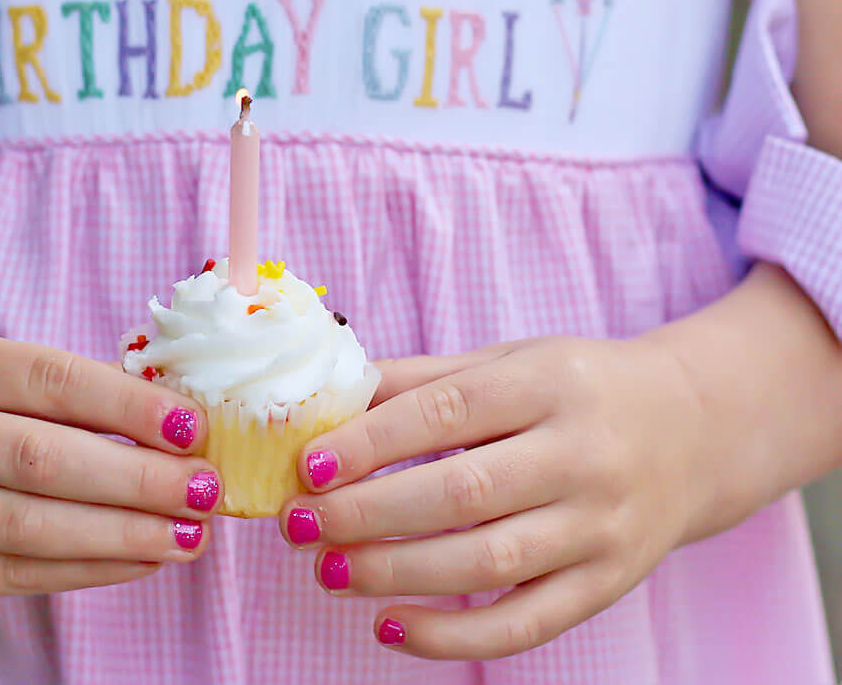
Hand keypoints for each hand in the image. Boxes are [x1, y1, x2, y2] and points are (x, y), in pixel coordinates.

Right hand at [0, 329, 220, 603]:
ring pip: (31, 528)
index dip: (127, 405)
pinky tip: (141, 557)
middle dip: (138, 480)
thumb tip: (171, 419)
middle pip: (42, 461)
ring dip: (124, 535)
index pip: (49, 381)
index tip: (192, 424)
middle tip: (205, 488)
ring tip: (189, 533)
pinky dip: (88, 567)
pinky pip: (15, 573)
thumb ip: (61, 387)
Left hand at [278, 336, 706, 659]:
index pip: (446, 414)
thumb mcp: (508, 360)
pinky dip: (454, 636)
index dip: (371, 441)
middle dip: (368, 513)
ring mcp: (599, 526)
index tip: (309, 465)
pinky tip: (390, 625)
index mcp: (547, 384)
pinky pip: (526, 623)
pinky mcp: (607, 583)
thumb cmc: (576, 387)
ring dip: (396, 572)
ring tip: (328, 570)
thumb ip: (422, 379)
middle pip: (462, 493)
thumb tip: (331, 399)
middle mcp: (580, 455)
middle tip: (301, 523)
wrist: (694, 428)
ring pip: (488, 562)